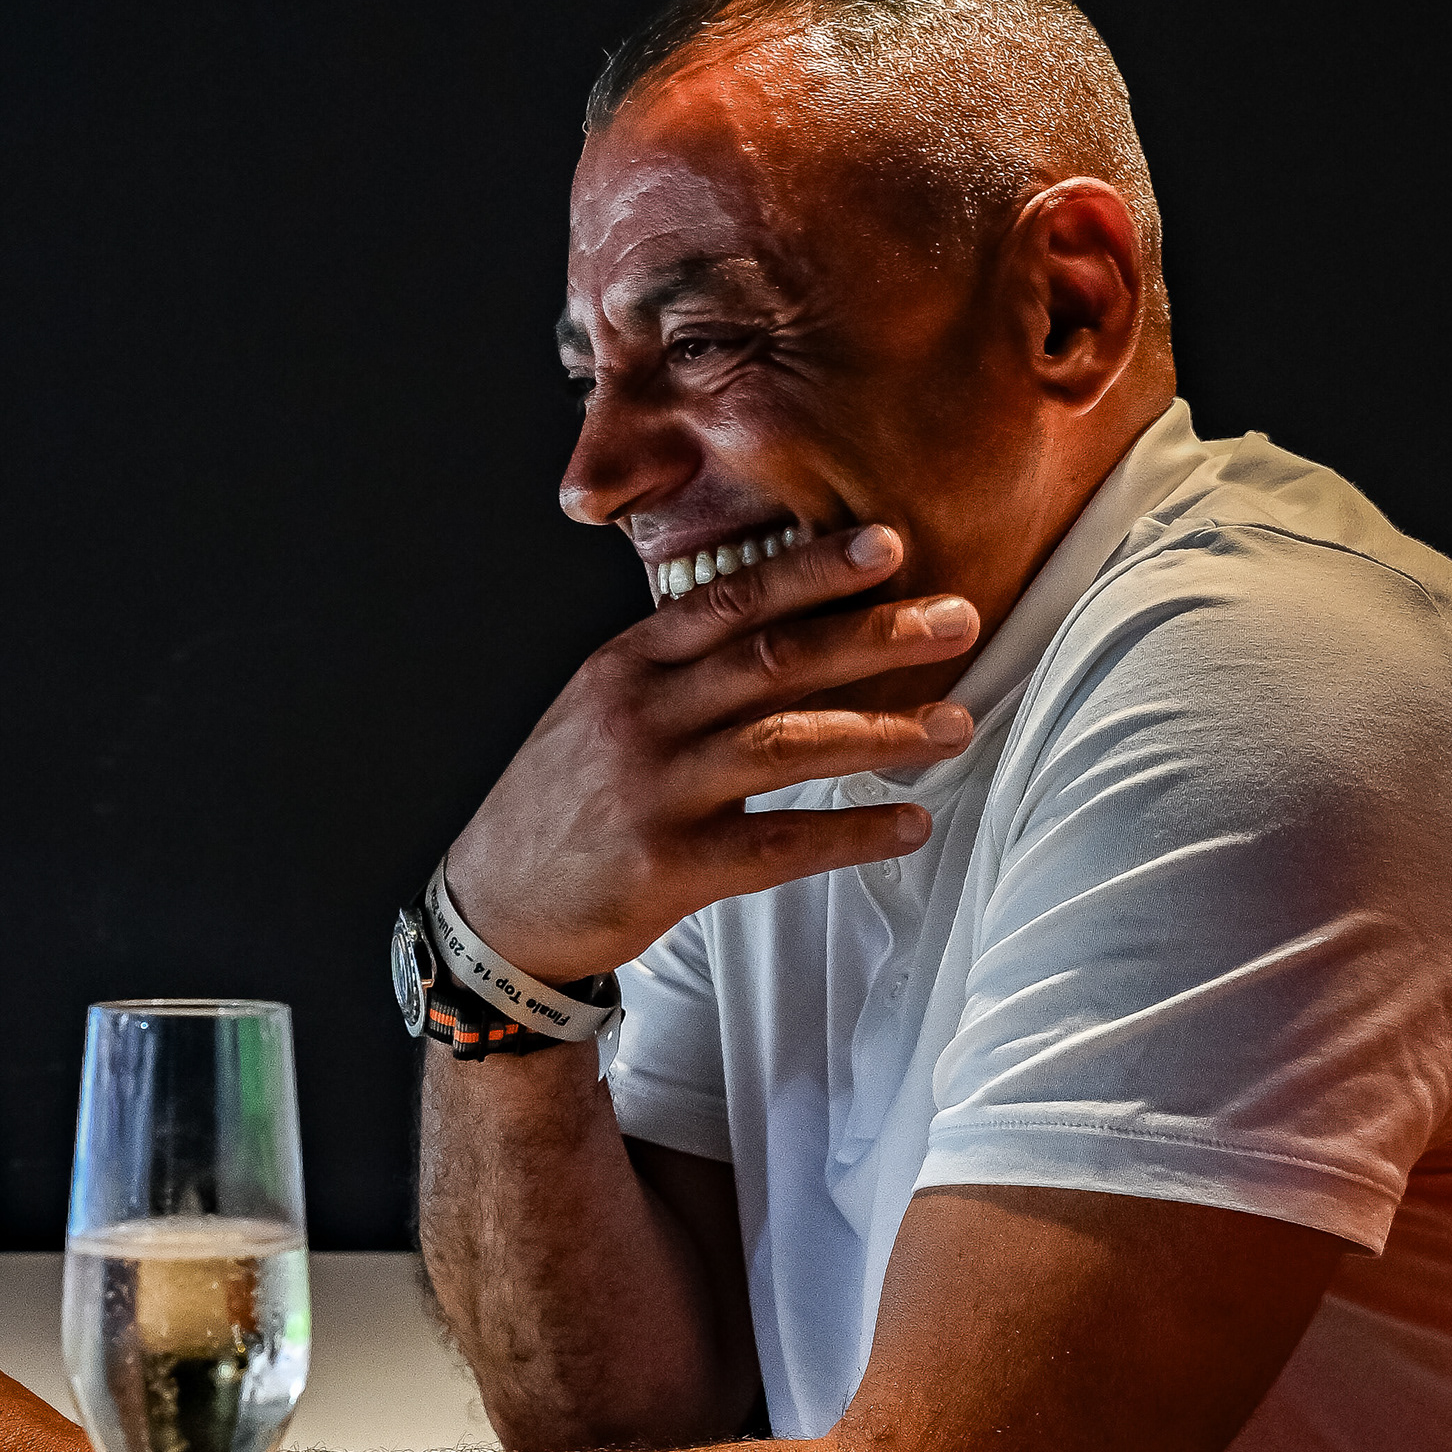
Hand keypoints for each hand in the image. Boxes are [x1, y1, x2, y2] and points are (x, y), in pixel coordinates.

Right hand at [444, 521, 983, 982]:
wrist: (494, 908)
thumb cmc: (563, 801)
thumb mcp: (599, 709)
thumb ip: (676, 667)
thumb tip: (778, 619)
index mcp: (626, 666)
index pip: (731, 600)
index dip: (813, 569)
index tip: (887, 544)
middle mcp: (640, 717)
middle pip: (774, 659)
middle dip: (875, 635)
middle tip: (957, 618)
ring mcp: (654, 791)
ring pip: (788, 743)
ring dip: (884, 731)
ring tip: (956, 725)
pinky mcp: (670, 867)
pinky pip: (781, 844)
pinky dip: (852, 833)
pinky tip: (908, 823)